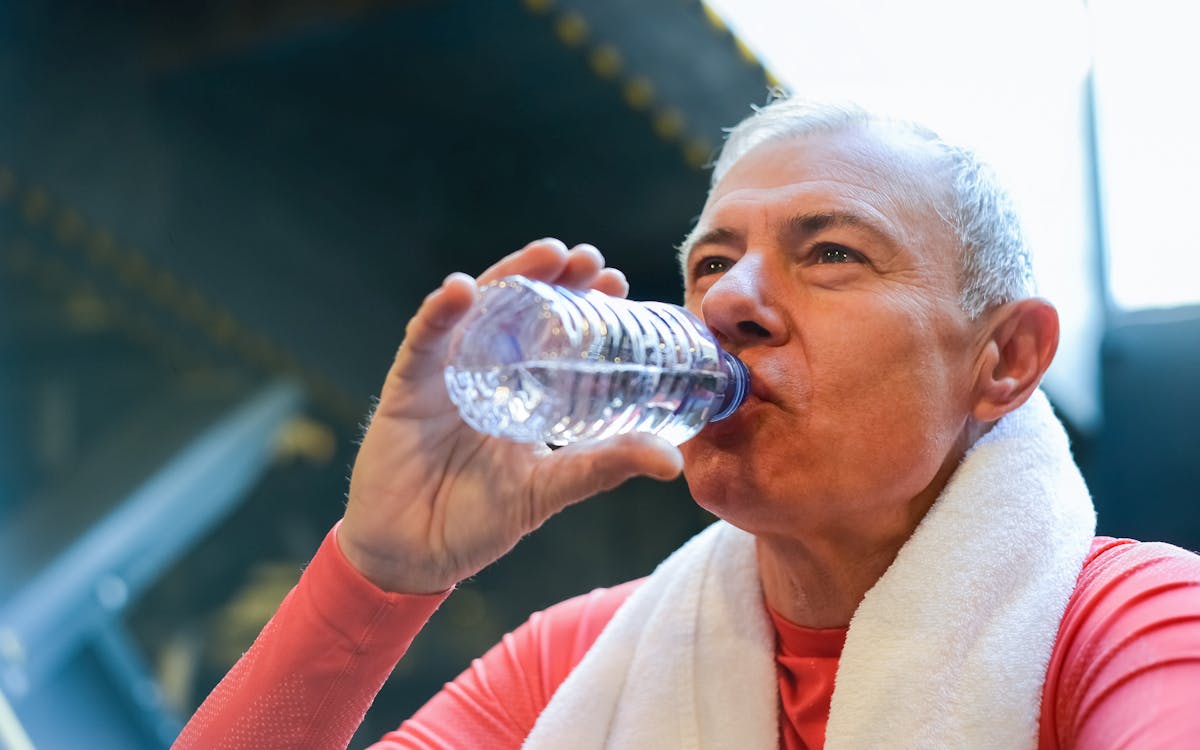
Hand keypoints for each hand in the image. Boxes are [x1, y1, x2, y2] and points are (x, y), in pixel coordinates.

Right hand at [338, 239, 684, 592]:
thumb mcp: (552, 488)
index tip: (617, 283)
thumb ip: (603, 466)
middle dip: (552, 276)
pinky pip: (422, 342)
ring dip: (508, 276)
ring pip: (477, 310)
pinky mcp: (406, 387)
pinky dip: (439, 313)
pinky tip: (461, 290)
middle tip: (587, 258)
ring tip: (546, 254)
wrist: (414, 556)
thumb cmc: (479, 520)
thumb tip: (672, 460)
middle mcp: (485, 370)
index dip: (584, 303)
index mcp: (522, 388)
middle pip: (519, 307)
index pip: (555, 332)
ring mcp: (445, 373)